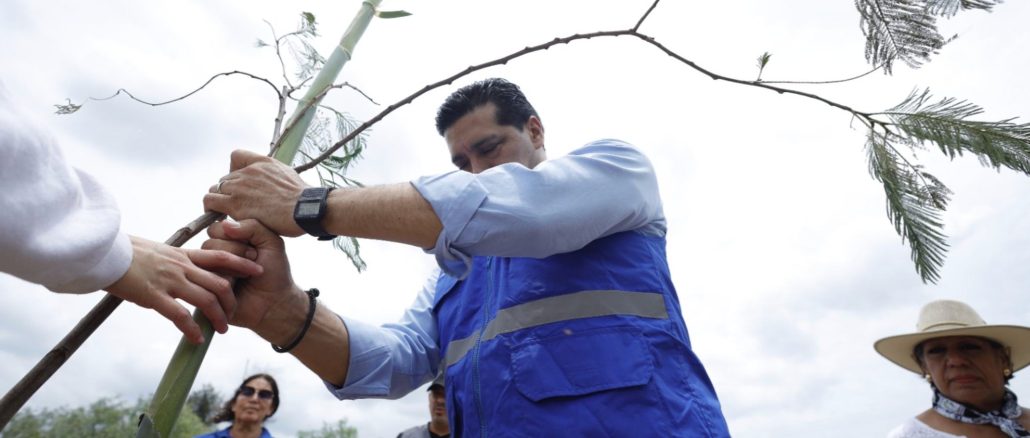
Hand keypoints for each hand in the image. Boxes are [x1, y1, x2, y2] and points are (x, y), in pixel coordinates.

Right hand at [104, 235, 263, 343]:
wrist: (102, 251)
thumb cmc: (125, 251)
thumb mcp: (156, 250)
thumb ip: (172, 259)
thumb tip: (178, 265)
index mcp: (182, 255)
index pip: (220, 257)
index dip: (242, 264)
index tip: (258, 270)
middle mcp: (181, 267)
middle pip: (219, 283)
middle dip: (231, 300)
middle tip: (235, 314)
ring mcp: (169, 280)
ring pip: (205, 299)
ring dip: (218, 316)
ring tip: (222, 329)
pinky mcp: (154, 295)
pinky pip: (179, 315)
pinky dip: (191, 329)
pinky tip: (196, 339)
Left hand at [202, 149, 307, 236]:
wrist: (305, 208)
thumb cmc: (302, 197)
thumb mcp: (289, 174)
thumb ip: (273, 174)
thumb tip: (270, 182)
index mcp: (261, 163)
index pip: (236, 157)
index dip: (235, 171)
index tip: (241, 184)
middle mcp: (247, 172)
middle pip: (224, 179)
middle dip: (227, 192)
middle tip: (236, 206)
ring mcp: (239, 188)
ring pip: (214, 190)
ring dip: (217, 202)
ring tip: (225, 214)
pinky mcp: (235, 205)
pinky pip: (211, 203)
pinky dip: (212, 210)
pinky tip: (222, 219)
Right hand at [202, 219, 304, 332]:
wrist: (274, 302)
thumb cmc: (275, 272)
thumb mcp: (271, 242)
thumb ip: (252, 226)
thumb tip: (226, 223)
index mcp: (232, 239)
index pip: (219, 228)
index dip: (236, 238)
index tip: (256, 252)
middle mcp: (219, 253)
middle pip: (210, 243)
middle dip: (235, 253)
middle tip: (253, 264)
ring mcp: (211, 270)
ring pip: (206, 260)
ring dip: (230, 268)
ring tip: (246, 277)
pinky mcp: (208, 288)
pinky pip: (206, 278)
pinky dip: (225, 281)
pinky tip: (237, 287)